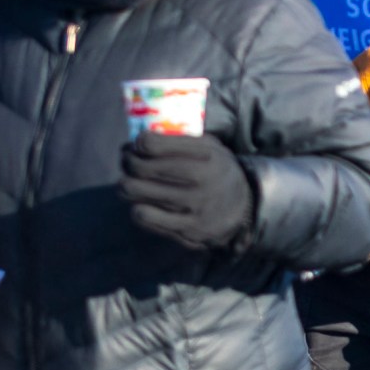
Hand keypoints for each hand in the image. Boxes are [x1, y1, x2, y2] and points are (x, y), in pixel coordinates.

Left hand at [120, 133, 253, 253]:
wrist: (243, 208)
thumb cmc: (217, 171)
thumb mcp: (210, 147)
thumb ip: (181, 141)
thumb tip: (138, 141)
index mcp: (207, 154)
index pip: (154, 145)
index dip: (138, 143)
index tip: (137, 144)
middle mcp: (201, 179)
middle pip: (141, 168)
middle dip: (127, 162)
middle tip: (126, 161)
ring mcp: (193, 206)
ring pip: (137, 192)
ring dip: (126, 184)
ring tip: (128, 181)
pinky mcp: (187, 229)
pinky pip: (145, 217)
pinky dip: (137, 208)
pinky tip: (141, 203)